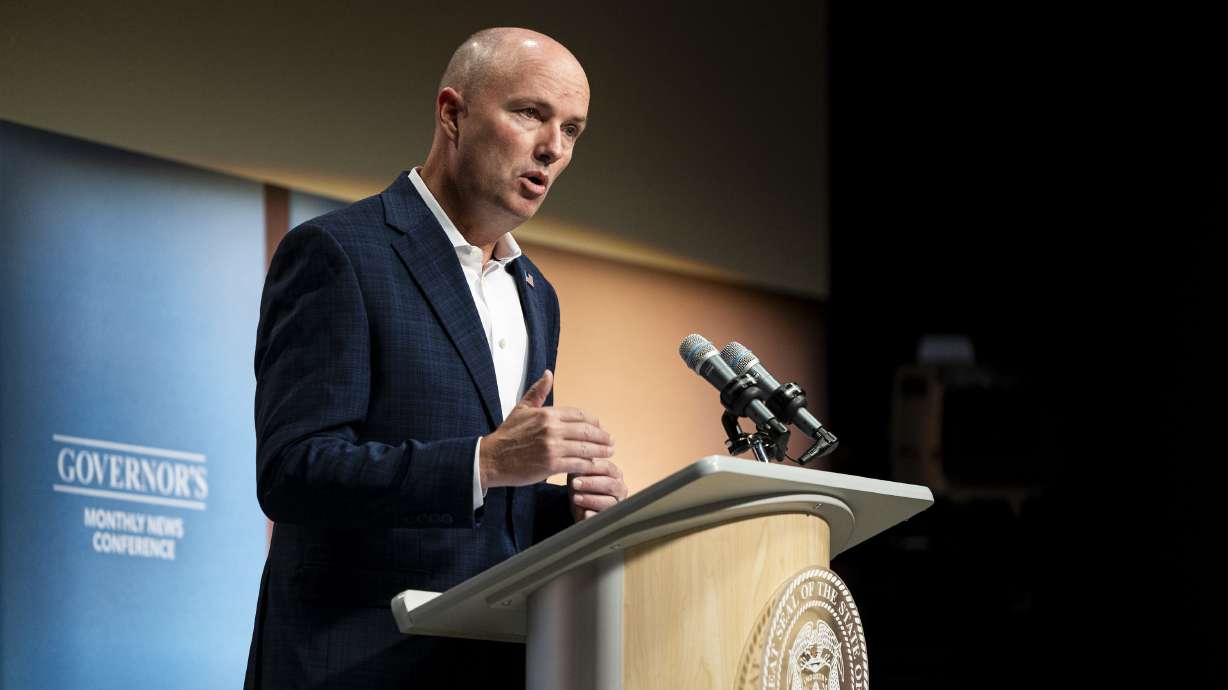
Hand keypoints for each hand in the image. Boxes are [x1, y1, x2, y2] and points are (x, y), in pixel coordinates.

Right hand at [479, 370, 614, 488]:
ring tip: (609, 453)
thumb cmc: (507, 435)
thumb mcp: (522, 408)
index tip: (599, 427)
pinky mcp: (551, 465)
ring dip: (601, 451)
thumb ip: (538, 391)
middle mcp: (552, 428)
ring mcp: (553, 447)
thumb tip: (548, 373)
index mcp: (547, 414)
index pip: (579, 415)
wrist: (491, 458)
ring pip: (585, 448)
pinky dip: (588, 465)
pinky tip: (594, 466)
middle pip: (587, 431)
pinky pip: (577, 464)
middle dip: (602, 437)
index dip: (593, 422)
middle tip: (611, 441)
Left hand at [569, 460, 627, 521]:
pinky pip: (603, 518)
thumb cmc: (582, 485)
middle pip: (610, 485)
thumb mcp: (581, 473)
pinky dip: (593, 516)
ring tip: (576, 498)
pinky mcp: (609, 519)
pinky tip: (584, 513)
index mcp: (614, 474)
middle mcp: (620, 488)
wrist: (579, 505)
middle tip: (575, 484)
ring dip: (591, 499)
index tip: (578, 469)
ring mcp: (616, 504)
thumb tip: (578, 456)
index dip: (593, 468)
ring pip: (608, 502)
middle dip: (591, 483)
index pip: (607, 468)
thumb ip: (582, 465)